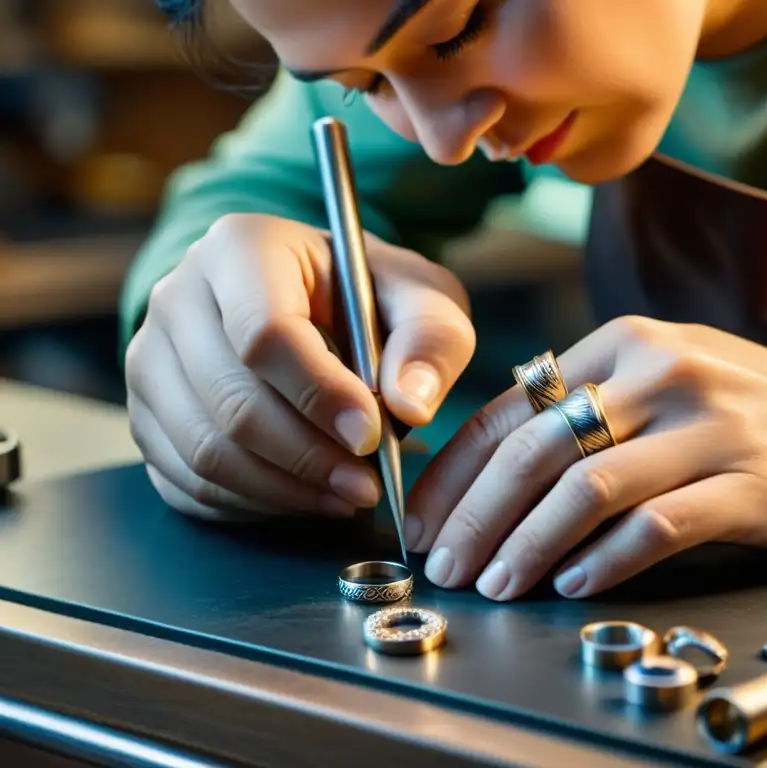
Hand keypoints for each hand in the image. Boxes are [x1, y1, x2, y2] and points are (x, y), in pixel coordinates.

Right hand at [125, 213, 473, 520]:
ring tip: (346, 495)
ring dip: (284, 489)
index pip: (264, 332)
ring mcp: (150, 360)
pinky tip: (305, 496)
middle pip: (230, 400)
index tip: (371, 436)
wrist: (312, 305)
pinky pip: (188, 481)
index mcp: (241, 248)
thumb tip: (411, 403)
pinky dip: (252, 504)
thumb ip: (431, 339)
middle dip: (308, 456)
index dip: (319, 395)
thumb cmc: (368, 299)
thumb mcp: (422, 298)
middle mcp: (178, 298)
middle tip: (367, 485)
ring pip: (204, 450)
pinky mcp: (147, 416)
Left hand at [406, 317, 766, 599]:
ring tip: (495, 583)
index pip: (513, 408)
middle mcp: (661, 373)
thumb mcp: (663, 379)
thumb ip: (587, 405)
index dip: (457, 471)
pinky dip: (605, 561)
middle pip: (539, 450)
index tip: (424, 519)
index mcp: (625, 343)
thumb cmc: (747, 409)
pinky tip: (573, 586)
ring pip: (588, 490)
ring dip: (528, 545)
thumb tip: (492, 466)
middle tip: (445, 564)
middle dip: (478, 516)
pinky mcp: (748, 484)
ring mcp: (708, 428)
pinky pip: (658, 526)